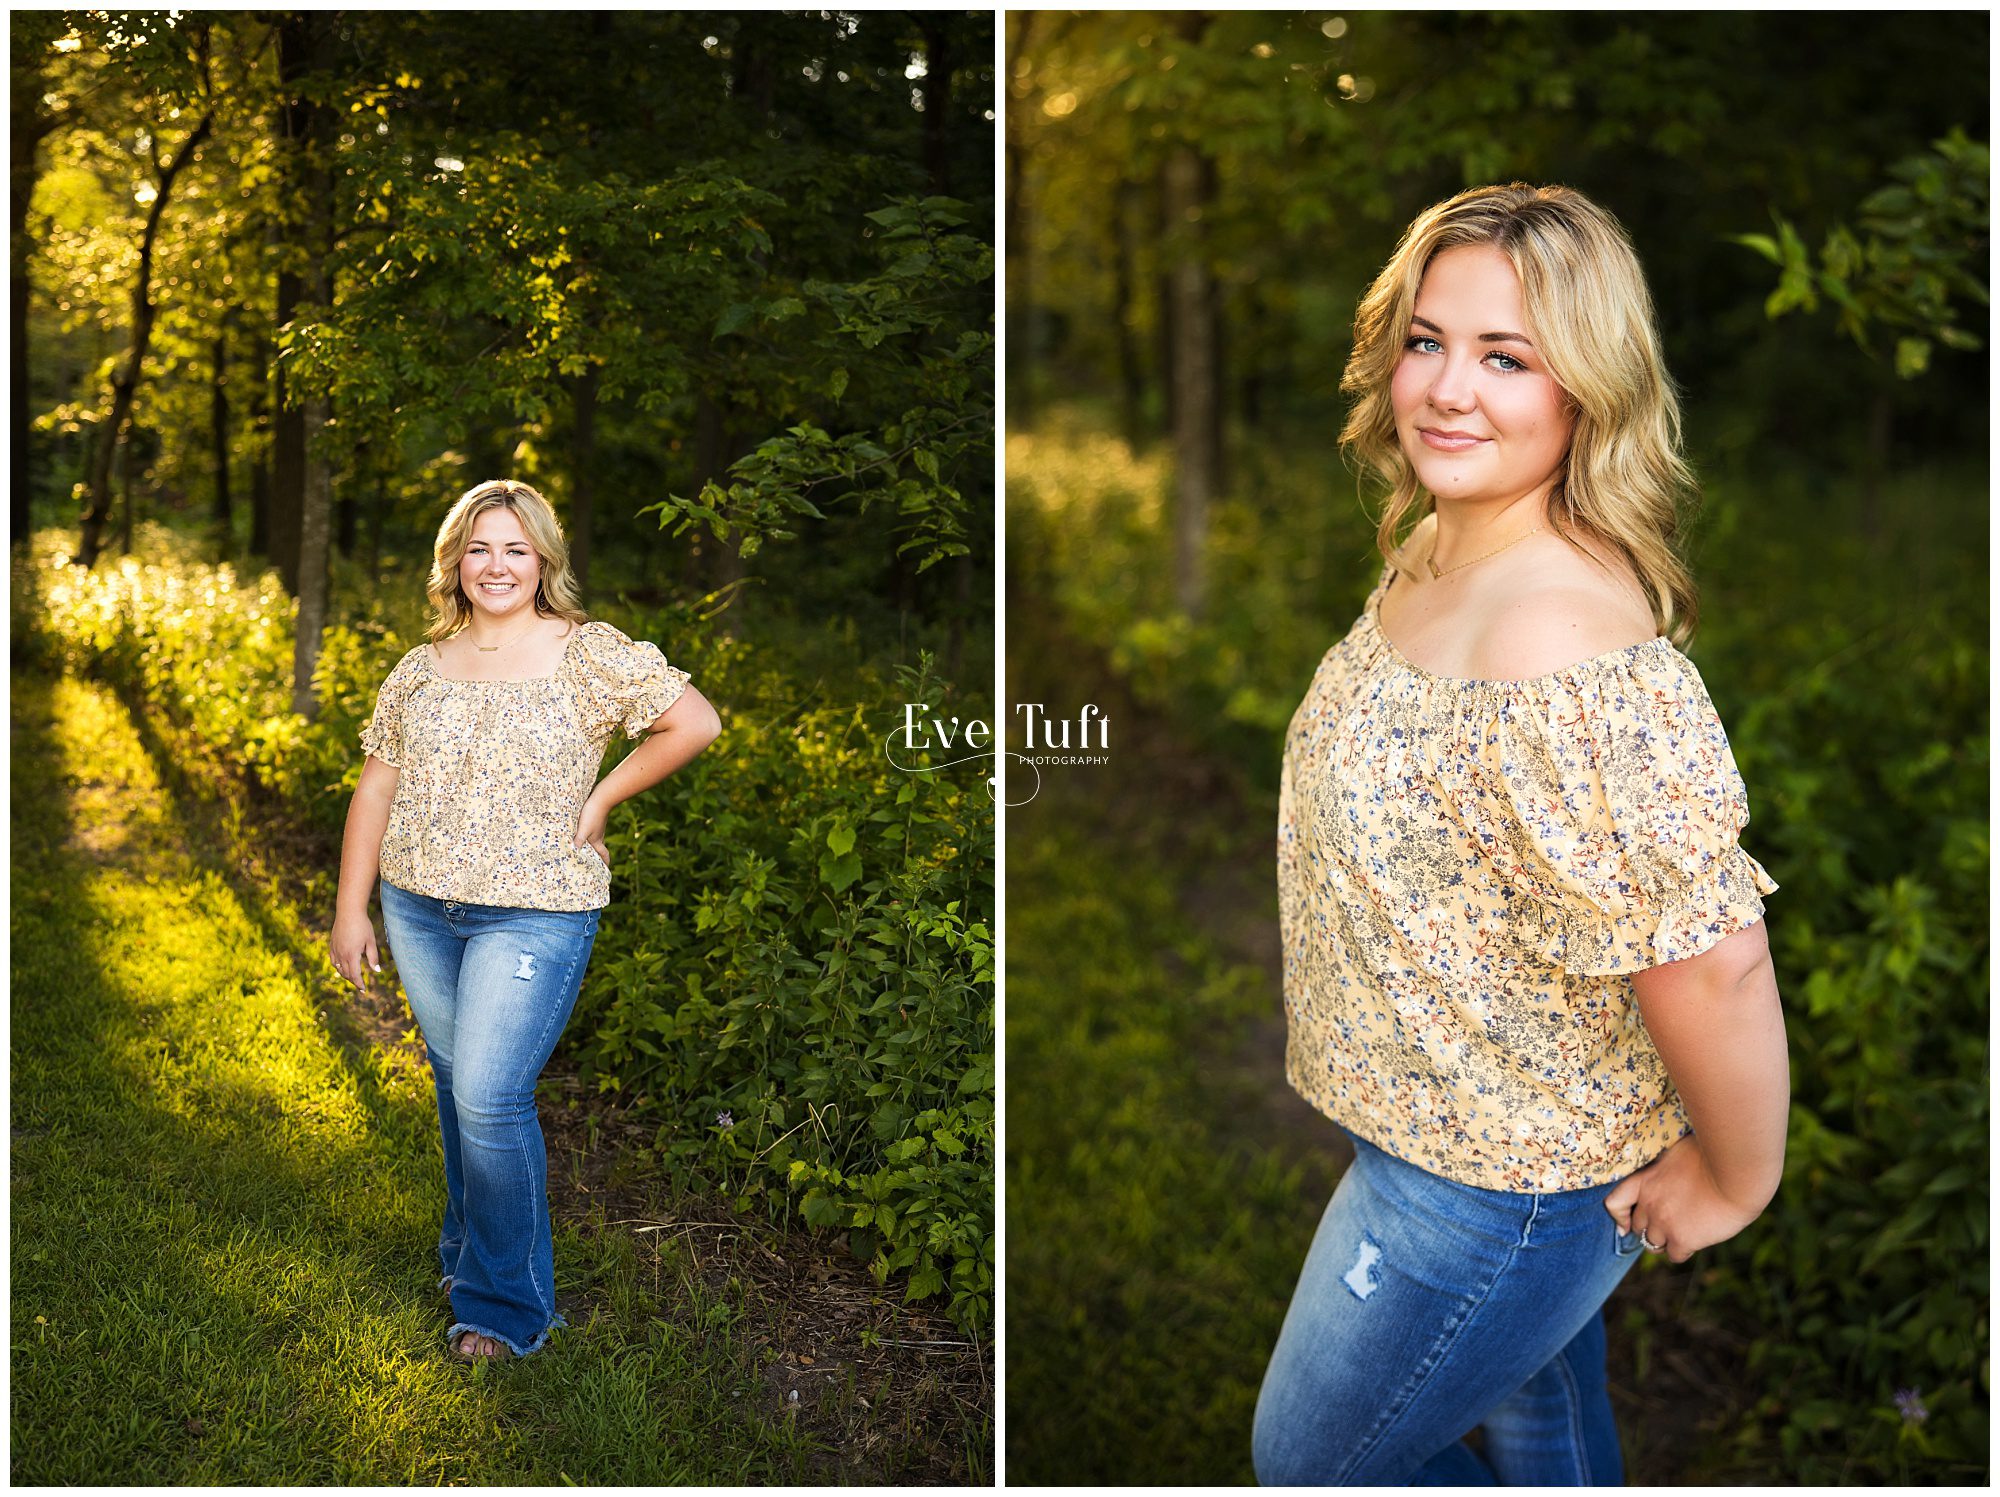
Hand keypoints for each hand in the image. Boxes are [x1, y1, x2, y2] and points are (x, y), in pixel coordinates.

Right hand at [329, 909, 380, 991]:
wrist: (348, 912)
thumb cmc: (363, 926)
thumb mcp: (371, 942)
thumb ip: (373, 957)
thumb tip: (377, 971)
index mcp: (352, 955)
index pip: (355, 975)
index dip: (359, 984)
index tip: (363, 990)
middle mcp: (341, 955)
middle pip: (346, 974)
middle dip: (353, 981)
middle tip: (360, 986)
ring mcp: (335, 950)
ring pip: (338, 968)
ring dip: (345, 975)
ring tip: (353, 977)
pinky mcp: (332, 945)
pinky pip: (333, 960)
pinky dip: (337, 966)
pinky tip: (341, 967)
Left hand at [574, 799, 609, 868]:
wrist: (601, 799)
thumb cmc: (592, 815)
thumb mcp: (583, 829)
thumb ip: (579, 840)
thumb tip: (574, 852)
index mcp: (598, 840)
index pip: (604, 854)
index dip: (605, 862)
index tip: (606, 869)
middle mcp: (599, 835)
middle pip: (600, 848)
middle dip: (598, 856)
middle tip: (593, 862)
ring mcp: (598, 828)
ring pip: (596, 840)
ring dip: (592, 846)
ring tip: (585, 849)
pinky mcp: (596, 820)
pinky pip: (593, 832)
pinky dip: (589, 836)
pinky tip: (582, 833)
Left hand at [1603, 1134, 1761, 1263]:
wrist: (1735, 1172)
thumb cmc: (1714, 1154)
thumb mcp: (1679, 1150)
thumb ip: (1667, 1165)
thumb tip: (1670, 1165)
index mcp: (1645, 1180)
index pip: (1615, 1204)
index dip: (1619, 1217)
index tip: (1625, 1225)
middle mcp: (1649, 1203)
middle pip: (1638, 1227)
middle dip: (1651, 1227)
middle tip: (1669, 1225)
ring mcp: (1663, 1222)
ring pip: (1653, 1244)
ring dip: (1666, 1241)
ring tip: (1684, 1232)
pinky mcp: (1682, 1239)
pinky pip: (1674, 1255)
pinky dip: (1683, 1250)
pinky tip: (1696, 1240)